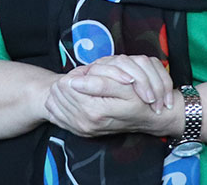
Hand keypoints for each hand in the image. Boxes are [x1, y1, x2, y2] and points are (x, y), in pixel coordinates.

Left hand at [44, 55, 178, 138]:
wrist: (150, 120)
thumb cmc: (140, 100)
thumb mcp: (124, 88)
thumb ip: (99, 83)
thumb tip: (74, 81)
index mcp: (94, 111)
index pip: (67, 87)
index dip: (70, 76)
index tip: (78, 73)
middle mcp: (86, 123)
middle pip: (59, 96)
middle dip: (63, 84)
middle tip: (73, 78)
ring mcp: (82, 129)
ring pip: (56, 106)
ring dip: (59, 95)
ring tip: (70, 87)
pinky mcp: (81, 131)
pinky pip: (58, 117)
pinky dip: (57, 108)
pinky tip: (63, 101)